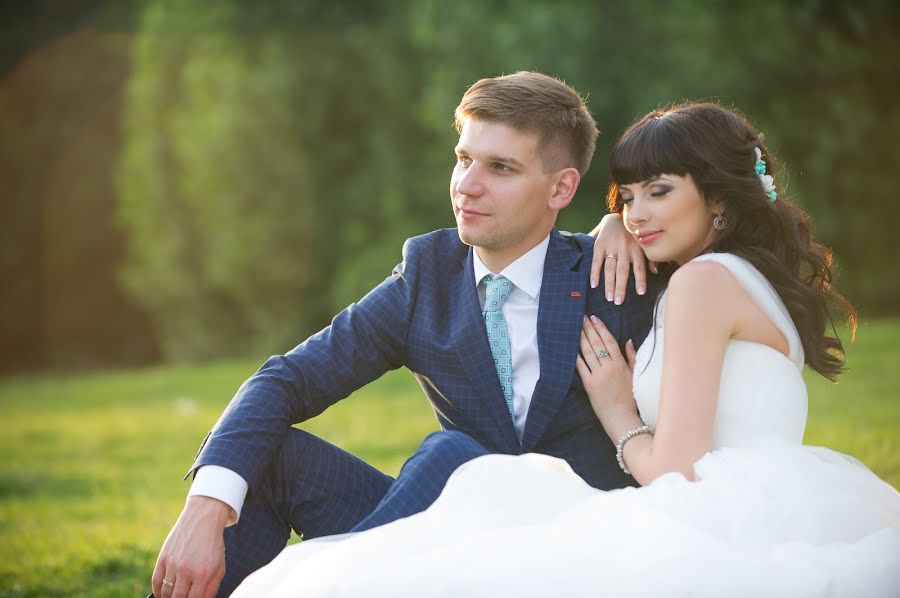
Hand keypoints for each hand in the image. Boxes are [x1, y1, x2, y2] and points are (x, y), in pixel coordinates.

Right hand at [151, 496, 230, 597]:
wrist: (203, 519)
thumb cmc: (213, 545)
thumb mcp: (219, 567)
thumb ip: (212, 588)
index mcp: (202, 573)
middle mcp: (186, 570)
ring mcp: (172, 564)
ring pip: (165, 592)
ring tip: (173, 597)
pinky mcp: (163, 557)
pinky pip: (156, 580)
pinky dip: (157, 590)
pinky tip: (162, 594)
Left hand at [575, 315, 639, 430]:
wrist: (621, 417)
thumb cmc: (630, 398)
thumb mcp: (635, 375)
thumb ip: (632, 357)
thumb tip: (629, 341)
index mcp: (620, 364)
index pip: (609, 341)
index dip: (601, 328)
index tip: (594, 318)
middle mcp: (609, 367)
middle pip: (596, 344)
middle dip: (588, 329)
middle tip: (581, 317)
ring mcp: (598, 375)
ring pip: (588, 352)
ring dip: (581, 338)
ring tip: (575, 328)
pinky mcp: (589, 384)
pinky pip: (581, 367)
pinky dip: (576, 356)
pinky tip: (570, 347)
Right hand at [588, 213, 656, 302]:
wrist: (614, 218)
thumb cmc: (630, 235)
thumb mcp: (642, 244)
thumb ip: (649, 258)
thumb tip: (655, 272)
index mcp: (636, 248)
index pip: (639, 266)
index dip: (640, 280)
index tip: (640, 293)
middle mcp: (624, 247)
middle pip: (622, 270)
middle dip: (621, 287)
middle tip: (619, 302)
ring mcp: (611, 246)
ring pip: (610, 268)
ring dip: (609, 284)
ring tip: (609, 298)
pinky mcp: (599, 245)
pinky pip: (596, 261)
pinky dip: (594, 273)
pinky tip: (594, 285)